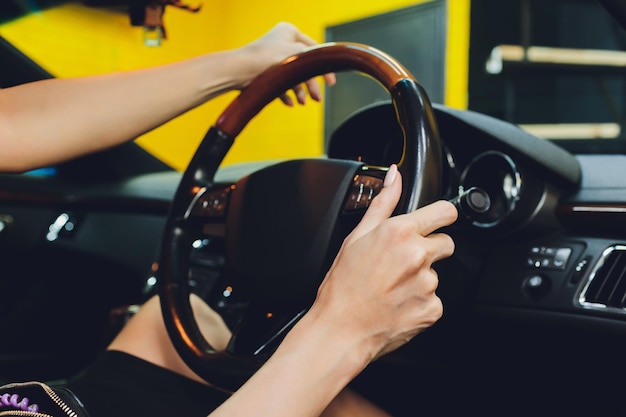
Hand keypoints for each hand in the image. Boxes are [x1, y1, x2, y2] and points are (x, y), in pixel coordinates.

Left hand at [235, 22, 335, 105]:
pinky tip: (289, 103)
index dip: (324, 68)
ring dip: (298, 91)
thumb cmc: (266, 59)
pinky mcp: (263, 71)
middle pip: (303, 66)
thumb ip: (314, 59)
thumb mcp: (298, 55)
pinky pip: (279, 84)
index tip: (331, 83)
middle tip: (316, 98)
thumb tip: (325, 65)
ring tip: (302, 103)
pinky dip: (285, 94)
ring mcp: (272, 57)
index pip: (314, 50)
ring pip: (291, 77)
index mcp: (290, 32)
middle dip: (310, 84)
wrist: (239, 71)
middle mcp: (281, 42)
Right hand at [310, 164, 456, 362]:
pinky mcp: (433, 309)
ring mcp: (427, 284)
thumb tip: (395, 176)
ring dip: (421, 278)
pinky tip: (398, 303)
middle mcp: (418, 255)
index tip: (437, 221)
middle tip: (402, 262)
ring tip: (393, 287)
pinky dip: (420, 302)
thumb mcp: (357, 236)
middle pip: (446, 242)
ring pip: (437, 273)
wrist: (341, 329)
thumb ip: (383, 202)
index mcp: (400, 232)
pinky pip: (435, 300)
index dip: (442, 216)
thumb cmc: (343, 285)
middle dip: (430, 248)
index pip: (445, 212)